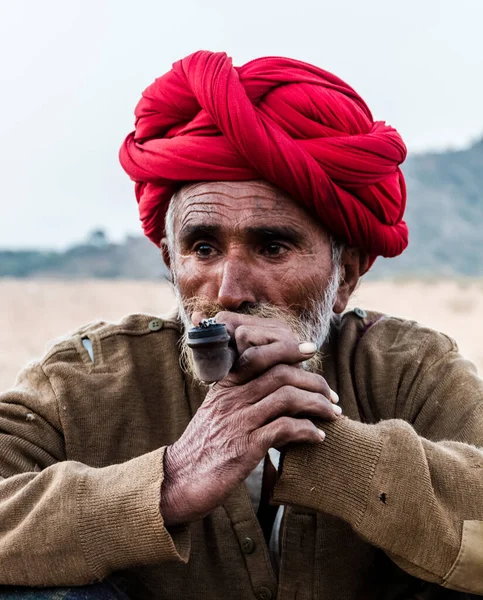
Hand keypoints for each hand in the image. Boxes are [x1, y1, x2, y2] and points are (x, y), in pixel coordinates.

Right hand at [160, 312, 340, 525]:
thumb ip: (239, 396)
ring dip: (317, 405)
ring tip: (332, 415)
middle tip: (331, 396)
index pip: (259, 355)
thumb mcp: (216, 413)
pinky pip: (285, 429)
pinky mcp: (245, 448)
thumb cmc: (202, 447)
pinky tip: (318, 437)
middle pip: (281, 374)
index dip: (288, 349)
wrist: (179, 481)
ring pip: (287, 397)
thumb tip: (270, 388)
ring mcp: (238, 421)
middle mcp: (231, 399)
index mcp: (224, 386)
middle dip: (314, 381)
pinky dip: (307, 430)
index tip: (310, 351)